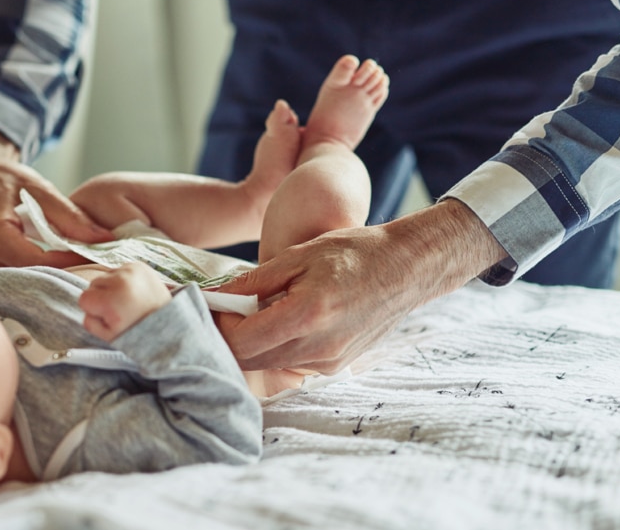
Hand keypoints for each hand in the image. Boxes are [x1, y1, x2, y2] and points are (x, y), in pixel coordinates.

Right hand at [0, 122, 113, 271]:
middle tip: (97, 269)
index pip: (36, 261)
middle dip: (66, 277)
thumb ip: (71, 216)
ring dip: (56, 281)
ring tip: (84, 270)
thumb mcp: (39, 189)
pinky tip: (64, 271)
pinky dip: (44, 279)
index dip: (70, 262)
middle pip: (30, 281)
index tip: (98, 256)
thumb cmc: (2, 180)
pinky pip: (20, 286)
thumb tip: (106, 240)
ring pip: (26, 288)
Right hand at [78, 262, 171, 340]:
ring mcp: (131, 270)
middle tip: (120, 308)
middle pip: (93, 284)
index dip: (94, 310)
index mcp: (111, 300)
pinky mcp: (139, 265)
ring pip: (106, 276)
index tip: (110, 316)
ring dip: (113, 286)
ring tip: (128, 300)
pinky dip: (124, 280)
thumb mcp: (108, 336)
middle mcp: (120, 281)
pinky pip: (120, 270)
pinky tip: (134, 291)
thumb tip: (86, 305)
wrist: (168, 321)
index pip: (83, 298)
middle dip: (102, 296)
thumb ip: (89, 321)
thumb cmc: (137, 330)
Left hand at [216, 200, 506, 373]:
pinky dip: (275, 348)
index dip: (218, 325)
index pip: (241, 341)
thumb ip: (254, 279)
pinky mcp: (336, 366)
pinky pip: (290, 364)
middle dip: (228, 337)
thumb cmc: (356, 252)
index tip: (212, 305)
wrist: (408, 268)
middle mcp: (319, 348)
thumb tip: (213, 294)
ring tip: (250, 314)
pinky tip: (279, 322)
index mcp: (308, 315)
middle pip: (250, 360)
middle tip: (222, 311)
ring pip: (268, 365)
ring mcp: (329, 362)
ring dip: (251, 344)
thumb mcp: (300, 254)